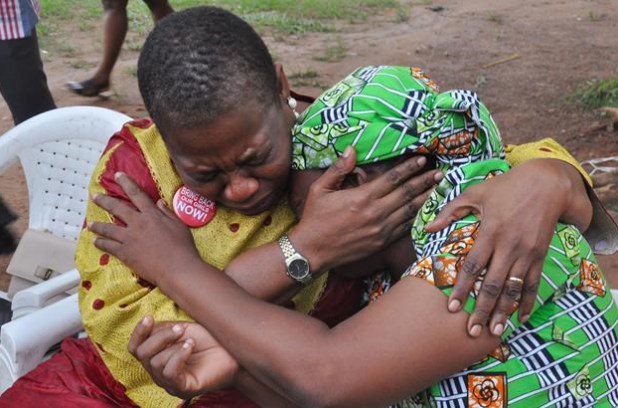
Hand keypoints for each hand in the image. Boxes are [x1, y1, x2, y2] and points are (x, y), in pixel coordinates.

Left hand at [89, 172, 200, 285]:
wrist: (177, 269)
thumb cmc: (183, 247)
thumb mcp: (179, 225)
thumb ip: (167, 213)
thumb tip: (159, 202)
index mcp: (152, 215)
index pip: (136, 194)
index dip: (126, 183)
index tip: (118, 175)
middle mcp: (138, 223)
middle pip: (117, 208)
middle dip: (104, 201)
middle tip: (95, 196)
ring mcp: (129, 238)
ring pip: (109, 228)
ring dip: (98, 226)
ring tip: (91, 224)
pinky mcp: (125, 253)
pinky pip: (109, 246)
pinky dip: (101, 243)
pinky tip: (96, 242)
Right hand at [129, 317, 239, 399]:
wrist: (234, 351)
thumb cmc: (210, 340)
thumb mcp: (182, 330)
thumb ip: (162, 329)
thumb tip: (147, 326)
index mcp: (158, 356)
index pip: (135, 348)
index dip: (138, 333)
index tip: (149, 318)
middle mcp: (160, 372)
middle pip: (143, 354)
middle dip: (160, 337)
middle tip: (180, 329)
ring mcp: (171, 383)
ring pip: (155, 363)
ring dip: (172, 346)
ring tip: (190, 339)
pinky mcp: (183, 389)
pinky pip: (170, 374)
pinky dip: (178, 356)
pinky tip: (190, 347)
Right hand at [291, 147, 442, 271]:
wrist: (312, 251)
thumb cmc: (314, 218)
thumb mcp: (319, 189)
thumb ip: (338, 169)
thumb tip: (351, 150)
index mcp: (362, 198)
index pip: (392, 179)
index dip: (409, 168)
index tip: (421, 159)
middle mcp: (375, 213)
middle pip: (406, 193)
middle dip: (424, 181)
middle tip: (439, 172)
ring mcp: (381, 230)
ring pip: (410, 211)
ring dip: (426, 198)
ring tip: (439, 188)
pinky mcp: (381, 242)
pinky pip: (404, 228)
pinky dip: (417, 218)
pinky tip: (426, 211)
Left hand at [426, 159, 591, 336]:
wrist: (548, 183)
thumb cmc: (506, 187)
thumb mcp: (476, 193)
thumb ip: (451, 211)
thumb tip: (427, 228)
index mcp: (490, 231)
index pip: (472, 266)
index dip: (462, 288)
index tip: (452, 306)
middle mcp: (509, 246)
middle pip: (493, 284)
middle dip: (482, 309)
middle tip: (472, 331)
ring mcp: (526, 252)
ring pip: (513, 289)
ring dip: (504, 312)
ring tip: (494, 332)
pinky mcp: (540, 255)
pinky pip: (533, 283)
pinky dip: (527, 302)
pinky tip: (520, 318)